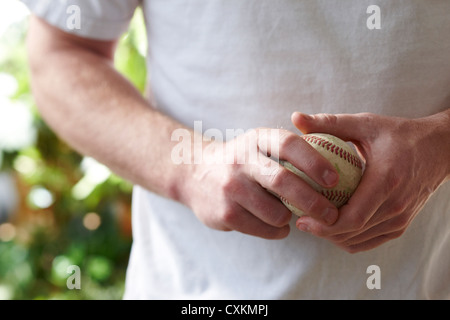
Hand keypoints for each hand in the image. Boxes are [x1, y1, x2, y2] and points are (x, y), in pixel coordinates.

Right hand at [181, 128, 340, 238]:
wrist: (194, 174)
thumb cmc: (241, 161)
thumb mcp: (258, 144)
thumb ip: (287, 150)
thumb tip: (335, 167)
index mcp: (255, 139)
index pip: (289, 144)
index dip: (315, 162)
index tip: (335, 180)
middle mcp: (241, 160)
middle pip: (284, 181)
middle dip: (314, 201)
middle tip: (332, 214)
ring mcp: (231, 188)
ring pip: (277, 213)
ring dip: (291, 218)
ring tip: (290, 215)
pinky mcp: (225, 214)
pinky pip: (265, 229)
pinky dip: (278, 230)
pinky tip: (275, 224)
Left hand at [291, 111, 449, 251]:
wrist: (440, 149)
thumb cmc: (400, 134)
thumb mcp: (366, 124)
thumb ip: (330, 122)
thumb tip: (296, 118)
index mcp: (386, 182)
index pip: (352, 218)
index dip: (324, 224)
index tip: (302, 219)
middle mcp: (396, 206)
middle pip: (352, 232)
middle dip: (323, 231)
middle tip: (301, 220)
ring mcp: (401, 219)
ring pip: (359, 240)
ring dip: (333, 236)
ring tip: (314, 222)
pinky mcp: (401, 224)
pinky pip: (370, 241)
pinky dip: (349, 238)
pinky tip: (333, 226)